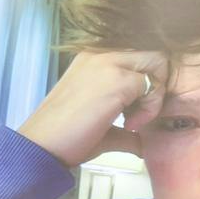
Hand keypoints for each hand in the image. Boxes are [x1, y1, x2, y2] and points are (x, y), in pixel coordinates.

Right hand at [16, 50, 167, 168]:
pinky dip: (150, 108)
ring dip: (154, 94)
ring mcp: (108, 62)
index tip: (132, 110)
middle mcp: (100, 52)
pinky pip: (153, 86)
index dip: (146, 81)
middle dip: (156, 83)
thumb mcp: (98, 120)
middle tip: (138, 113)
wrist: (41, 146)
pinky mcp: (117, 79)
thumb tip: (144, 142)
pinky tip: (129, 125)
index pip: (139, 53)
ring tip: (133, 120)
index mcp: (93, 56)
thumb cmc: (63, 136)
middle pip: (153, 53)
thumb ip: (124, 122)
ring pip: (158, 63)